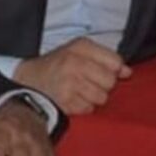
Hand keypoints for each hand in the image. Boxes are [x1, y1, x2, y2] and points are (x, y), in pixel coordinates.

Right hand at [14, 38, 131, 114]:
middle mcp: (74, 62)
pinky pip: (89, 109)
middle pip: (110, 81)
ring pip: (101, 97)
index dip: (113, 69)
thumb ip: (105, 58)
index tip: (102, 71)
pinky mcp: (65, 101)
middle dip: (103, 85)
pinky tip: (72, 98)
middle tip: (88, 81)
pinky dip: (83, 107)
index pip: (115, 61)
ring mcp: (69, 83)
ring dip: (93, 97)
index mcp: (80, 46)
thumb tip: (128, 72)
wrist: (27, 79)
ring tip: (79, 91)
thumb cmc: (58, 65)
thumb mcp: (78, 52)